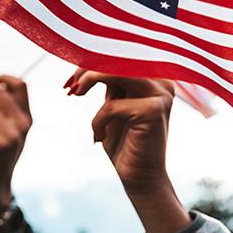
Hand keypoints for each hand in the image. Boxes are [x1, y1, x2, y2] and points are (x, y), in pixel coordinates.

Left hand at [69, 69, 189, 232]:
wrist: (139, 178)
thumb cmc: (124, 143)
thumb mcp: (114, 105)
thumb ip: (110, 81)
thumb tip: (87, 58)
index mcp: (155, 77)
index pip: (121, 54)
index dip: (92, 58)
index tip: (71, 76)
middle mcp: (163, 81)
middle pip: (118, 57)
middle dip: (87, 67)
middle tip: (70, 86)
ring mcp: (161, 94)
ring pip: (116, 72)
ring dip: (89, 80)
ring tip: (75, 94)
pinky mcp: (154, 111)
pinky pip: (112, 106)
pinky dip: (98, 120)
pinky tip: (99, 137)